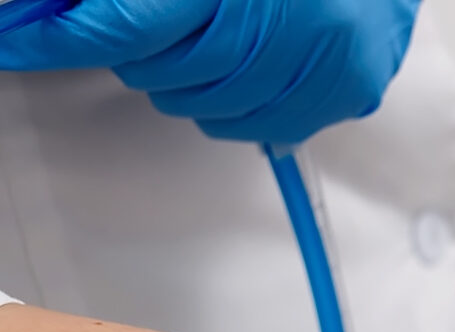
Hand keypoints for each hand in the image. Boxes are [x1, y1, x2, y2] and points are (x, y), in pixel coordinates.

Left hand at [0, 0, 419, 145]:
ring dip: (186, 84)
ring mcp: (325, 58)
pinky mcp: (350, 88)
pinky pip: (262, 126)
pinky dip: (235, 108)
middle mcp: (288, 17)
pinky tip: (240, 73)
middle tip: (145, 28)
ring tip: (204, 45)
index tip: (16, 44)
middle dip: (137, 54)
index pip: (123, 24)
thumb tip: (55, 12)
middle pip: (164, 70)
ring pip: (209, 107)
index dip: (59, 38)